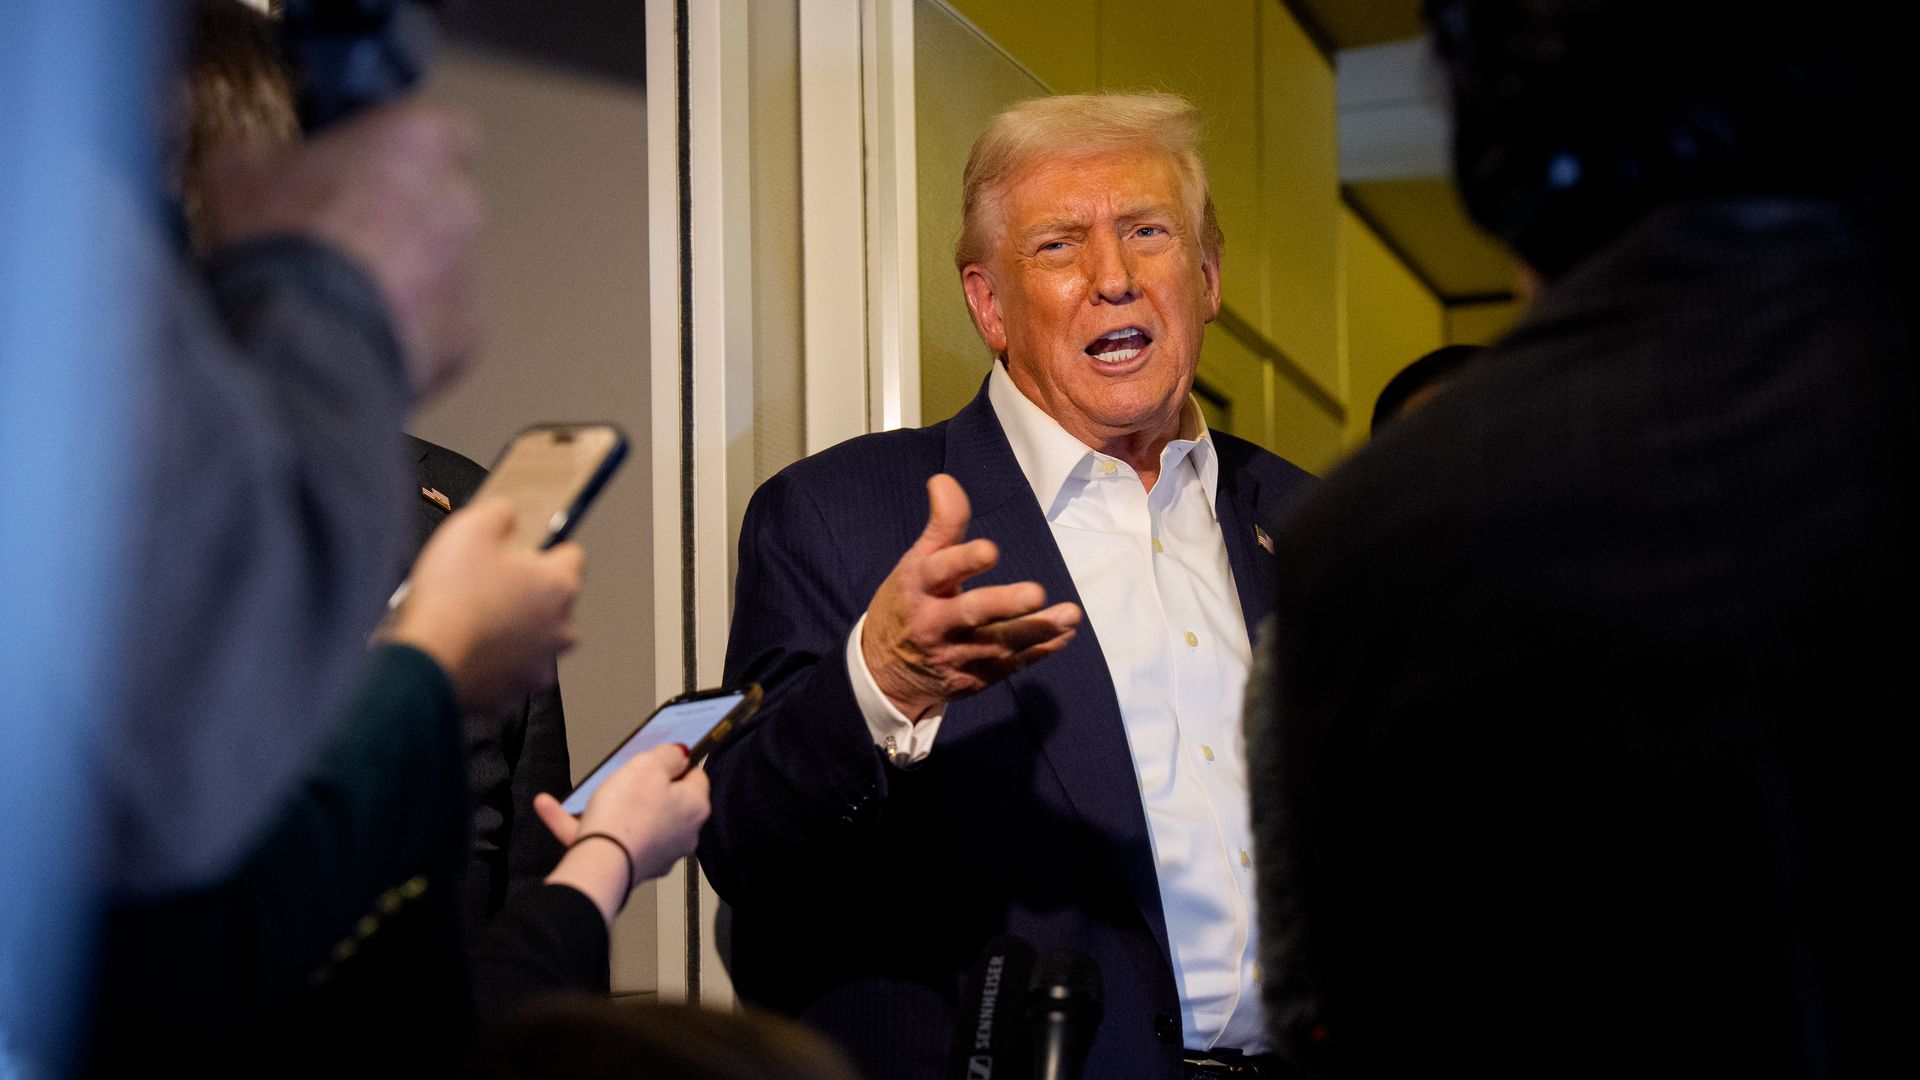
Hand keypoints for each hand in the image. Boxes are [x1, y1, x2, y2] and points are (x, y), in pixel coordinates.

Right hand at [195, 100, 481, 401]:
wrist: (304, 335)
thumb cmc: (279, 239)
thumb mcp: (239, 168)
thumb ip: (268, 154)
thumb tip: (258, 164)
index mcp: (416, 141)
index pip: (447, 129)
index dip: (408, 148)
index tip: (374, 162)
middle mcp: (459, 202)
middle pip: (444, 203)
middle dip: (405, 216)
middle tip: (346, 236)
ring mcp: (468, 272)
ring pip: (444, 268)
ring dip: (409, 277)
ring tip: (346, 297)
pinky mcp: (466, 335)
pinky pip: (441, 327)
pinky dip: (412, 332)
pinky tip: (362, 336)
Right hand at [385, 498, 581, 712]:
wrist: (426, 660)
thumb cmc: (450, 599)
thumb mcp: (470, 528)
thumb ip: (500, 513)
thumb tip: (508, 515)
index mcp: (558, 587)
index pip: (571, 556)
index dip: (543, 549)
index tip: (522, 552)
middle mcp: (560, 630)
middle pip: (552, 601)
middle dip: (525, 593)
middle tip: (486, 586)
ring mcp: (539, 666)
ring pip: (532, 639)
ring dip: (511, 630)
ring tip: (473, 619)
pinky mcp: (513, 694)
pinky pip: (508, 670)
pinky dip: (492, 662)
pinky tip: (467, 648)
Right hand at [535, 744, 711, 924]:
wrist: (602, 866)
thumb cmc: (628, 816)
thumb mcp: (649, 765)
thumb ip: (669, 754)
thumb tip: (680, 752)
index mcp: (694, 807)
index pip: (695, 776)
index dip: (679, 761)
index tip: (663, 753)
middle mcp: (681, 834)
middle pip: (663, 799)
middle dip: (641, 785)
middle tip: (623, 771)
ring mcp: (655, 852)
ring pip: (629, 820)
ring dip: (604, 803)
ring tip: (583, 788)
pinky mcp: (628, 866)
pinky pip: (603, 838)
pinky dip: (578, 824)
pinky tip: (550, 807)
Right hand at [861, 474, 1081, 719]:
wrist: (886, 670)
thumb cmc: (909, 602)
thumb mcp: (916, 562)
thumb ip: (941, 524)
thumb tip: (944, 480)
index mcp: (917, 586)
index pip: (940, 571)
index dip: (963, 561)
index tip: (991, 550)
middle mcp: (934, 623)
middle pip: (971, 613)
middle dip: (1004, 605)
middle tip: (1036, 593)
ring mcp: (954, 655)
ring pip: (998, 644)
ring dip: (1036, 631)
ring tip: (1070, 616)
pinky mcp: (972, 678)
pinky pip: (1010, 665)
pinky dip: (1039, 651)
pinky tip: (1064, 634)